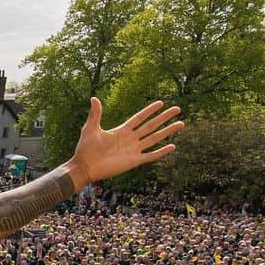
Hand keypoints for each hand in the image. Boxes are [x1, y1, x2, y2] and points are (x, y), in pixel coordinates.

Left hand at [69, 99, 183, 186]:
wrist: (84, 166)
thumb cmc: (85, 148)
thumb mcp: (90, 128)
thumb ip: (95, 114)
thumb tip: (94, 98)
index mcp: (121, 131)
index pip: (139, 118)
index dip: (149, 111)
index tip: (161, 103)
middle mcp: (130, 139)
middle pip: (151, 126)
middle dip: (164, 117)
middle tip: (177, 109)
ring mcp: (133, 150)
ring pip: (154, 138)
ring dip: (168, 131)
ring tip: (181, 123)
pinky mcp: (133, 161)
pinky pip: (151, 156)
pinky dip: (161, 152)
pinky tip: (173, 146)